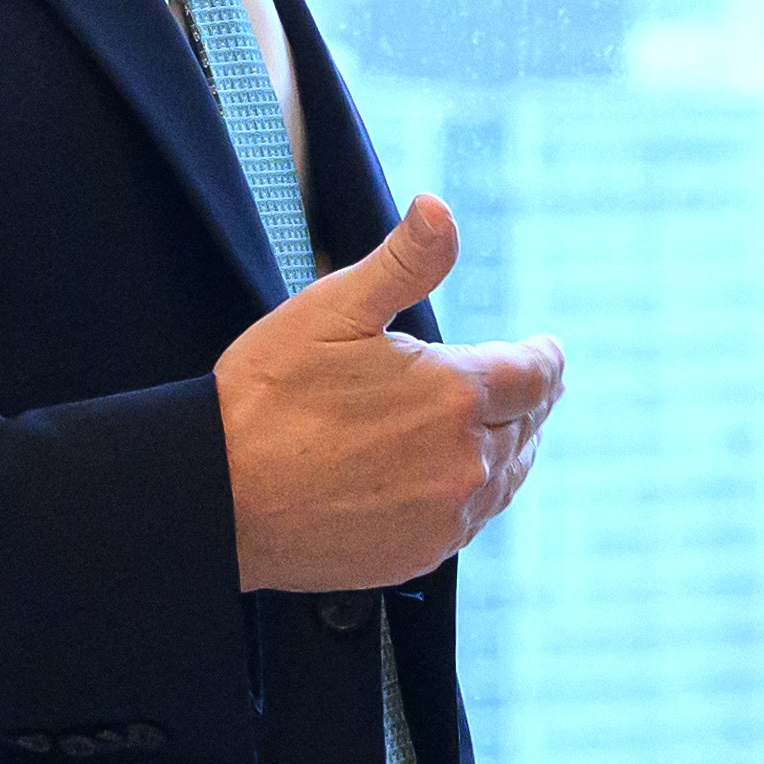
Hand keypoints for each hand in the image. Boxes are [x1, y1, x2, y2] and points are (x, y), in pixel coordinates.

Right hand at [222, 195, 564, 593]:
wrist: (217, 496)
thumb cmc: (266, 397)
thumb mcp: (332, 308)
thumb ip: (404, 261)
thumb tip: (440, 209)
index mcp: (454, 393)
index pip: (538, 374)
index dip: (546, 357)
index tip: (546, 350)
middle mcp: (464, 461)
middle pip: (527, 426)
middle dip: (528, 400)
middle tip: (527, 387)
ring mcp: (444, 516)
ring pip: (505, 478)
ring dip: (509, 449)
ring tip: (504, 431)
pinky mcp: (419, 554)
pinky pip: (469, 521)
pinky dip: (473, 494)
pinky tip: (453, 480)